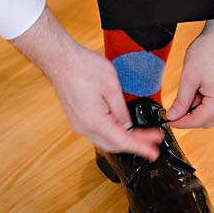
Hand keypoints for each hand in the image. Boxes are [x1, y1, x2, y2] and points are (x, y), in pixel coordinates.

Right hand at [10, 6, 162, 158]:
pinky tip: (122, 126)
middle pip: (114, 145)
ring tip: (141, 132)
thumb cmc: (82, 67)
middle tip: (152, 138)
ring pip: (105, 140)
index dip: (141, 147)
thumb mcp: (111, 85)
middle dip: (135, 143)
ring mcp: (78, 124)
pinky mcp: (77, 118)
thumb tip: (128, 124)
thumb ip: (122, 109)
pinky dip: (112, 133)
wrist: (60, 60)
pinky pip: (97, 132)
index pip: (123, 141)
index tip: (153, 153)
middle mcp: (84, 128)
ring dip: (123, 139)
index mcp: (95, 121)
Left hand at [166, 0, 213, 129]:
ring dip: (200, 106)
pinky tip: (201, 85)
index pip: (197, 121)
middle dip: (190, 114)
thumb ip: (181, 101)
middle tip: (176, 103)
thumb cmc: (210, 49)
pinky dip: (209, 100)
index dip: (180, 122)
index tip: (168, 120)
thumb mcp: (189, 77)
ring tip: (192, 86)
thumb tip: (173, 116)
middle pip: (207, 120)